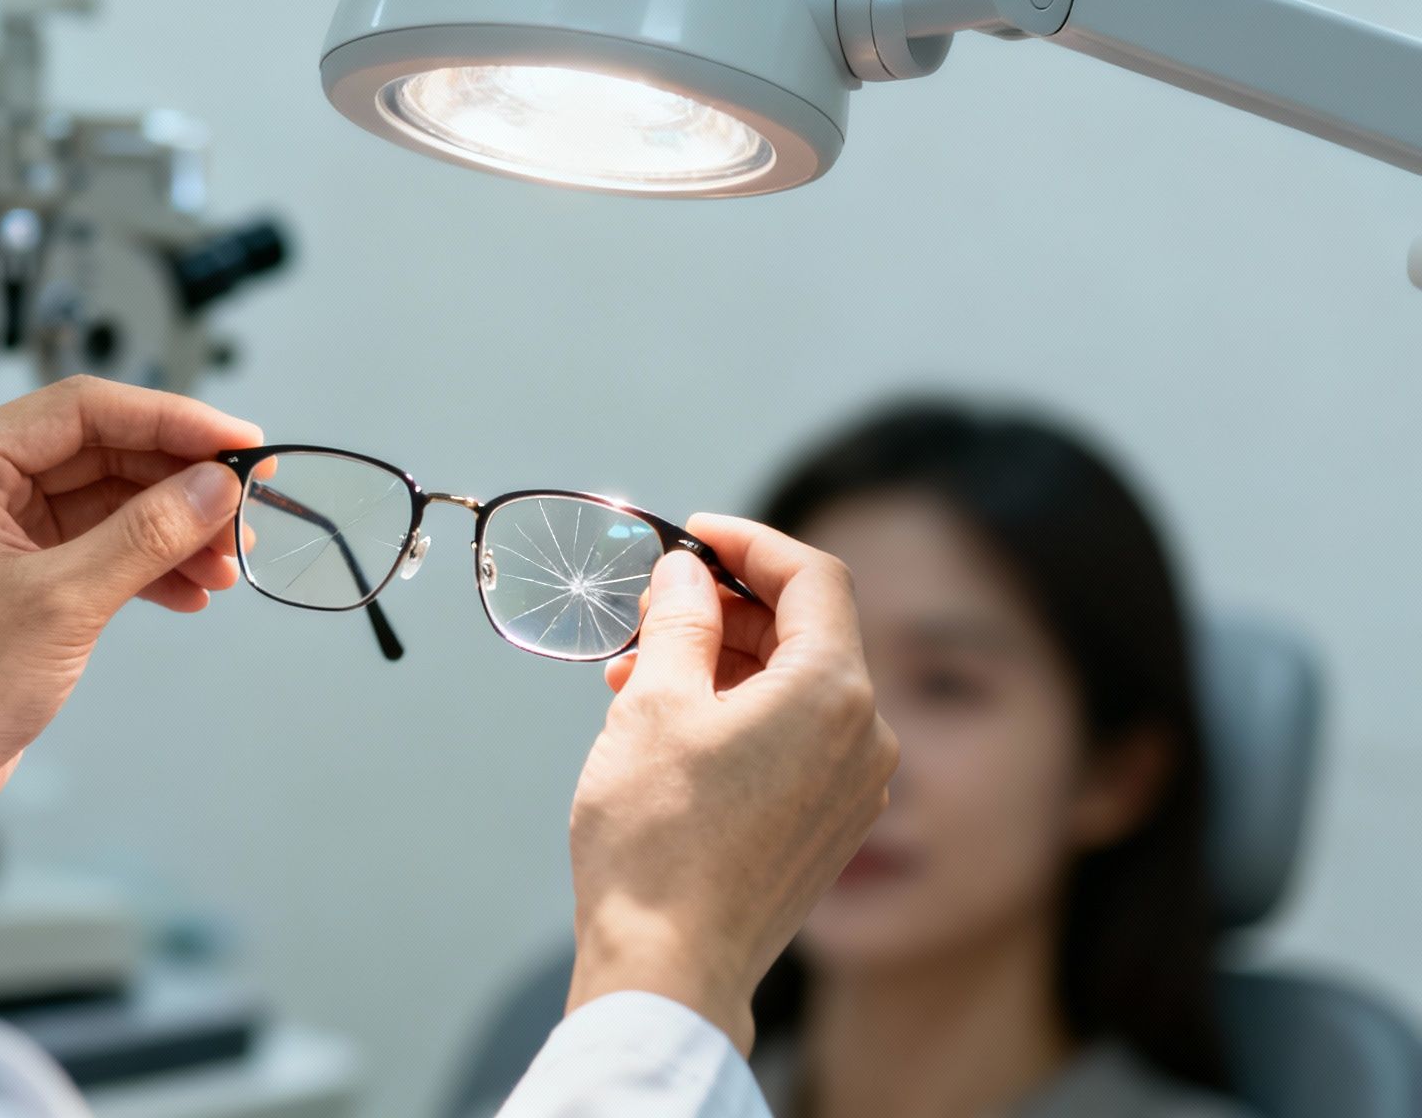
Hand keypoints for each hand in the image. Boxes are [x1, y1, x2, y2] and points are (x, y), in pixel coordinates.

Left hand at [0, 377, 260, 895]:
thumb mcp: (62, 603)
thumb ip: (146, 535)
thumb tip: (218, 487)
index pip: (85, 410)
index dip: (173, 420)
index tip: (242, 445)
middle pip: (102, 451)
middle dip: (180, 484)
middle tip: (248, 510)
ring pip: (107, 503)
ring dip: (172, 530)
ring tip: (229, 565)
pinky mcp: (17, 576)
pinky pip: (96, 547)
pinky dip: (146, 566)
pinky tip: (192, 593)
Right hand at [564, 515, 897, 1053]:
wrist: (669, 969)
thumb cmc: (657, 839)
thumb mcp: (652, 703)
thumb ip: (678, 620)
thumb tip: (685, 575)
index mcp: (834, 693)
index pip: (812, 577)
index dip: (748, 542)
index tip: (691, 536)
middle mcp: (866, 737)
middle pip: (805, 632)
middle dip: (724, 608)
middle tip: (650, 607)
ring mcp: (855, 789)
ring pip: (795, 690)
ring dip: (722, 663)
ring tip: (637, 673)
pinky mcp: (830, 829)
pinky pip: (795, 741)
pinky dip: (739, 714)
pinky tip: (670, 724)